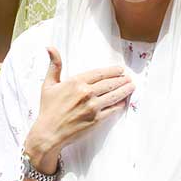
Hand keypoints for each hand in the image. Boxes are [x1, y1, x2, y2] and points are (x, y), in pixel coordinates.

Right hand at [24, 47, 133, 173]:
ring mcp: (93, 107)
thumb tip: (50, 47)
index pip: (100, 73)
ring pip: (114, 95)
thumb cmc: (48, 108)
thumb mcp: (49, 84)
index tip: (120, 69)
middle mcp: (86, 93)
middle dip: (122, 79)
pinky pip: (112, 110)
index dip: (112, 71)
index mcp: (76, 82)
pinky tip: (124, 101)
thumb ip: (54, 65)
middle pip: (110, 83)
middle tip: (129, 77)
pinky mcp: (96, 119)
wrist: (48, 133)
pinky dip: (120, 104)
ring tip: (132, 86)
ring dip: (125, 90)